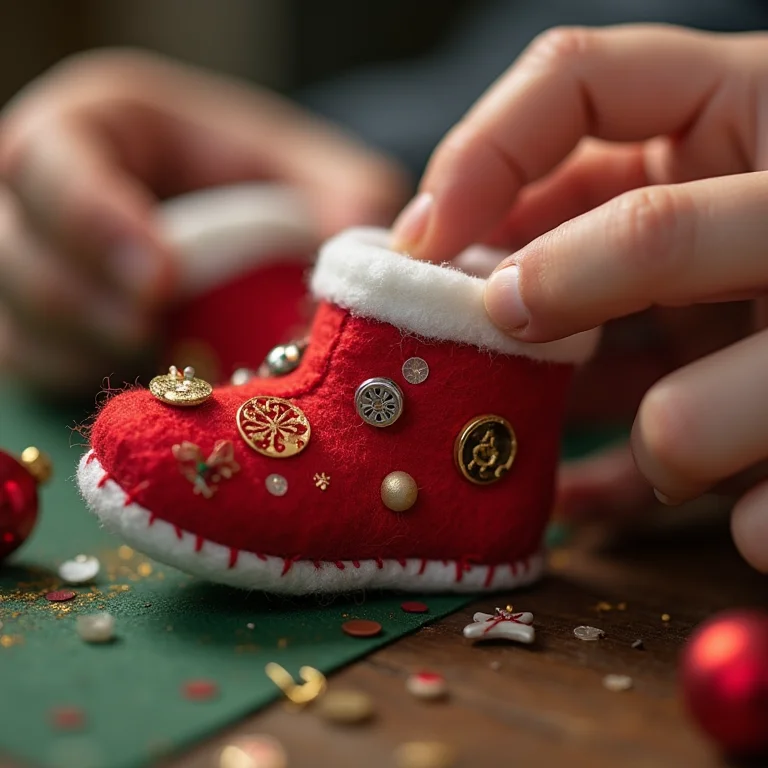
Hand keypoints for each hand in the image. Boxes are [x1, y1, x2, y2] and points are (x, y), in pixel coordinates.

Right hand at [0, 50, 408, 392]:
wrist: (253, 221)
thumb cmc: (277, 187)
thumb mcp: (320, 177)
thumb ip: (347, 204)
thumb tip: (376, 268)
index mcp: (103, 125)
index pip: (51, 159)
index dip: (92, 220)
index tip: (161, 280)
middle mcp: (50, 188)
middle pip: (11, 245)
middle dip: (77, 301)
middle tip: (151, 333)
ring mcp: (40, 256)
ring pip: (11, 314)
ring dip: (79, 349)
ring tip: (159, 360)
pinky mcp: (44, 317)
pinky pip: (25, 359)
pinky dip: (77, 377)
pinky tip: (143, 375)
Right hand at [392, 25, 767, 570]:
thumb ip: (653, 236)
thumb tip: (517, 301)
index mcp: (719, 119)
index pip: (560, 90)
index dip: (477, 155)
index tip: (427, 244)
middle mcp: (695, 218)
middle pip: (551, 237)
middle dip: (498, 294)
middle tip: (450, 348)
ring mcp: (702, 322)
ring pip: (598, 361)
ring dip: (559, 401)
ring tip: (516, 429)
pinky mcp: (721, 410)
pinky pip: (643, 445)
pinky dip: (611, 482)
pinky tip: (579, 505)